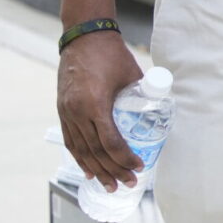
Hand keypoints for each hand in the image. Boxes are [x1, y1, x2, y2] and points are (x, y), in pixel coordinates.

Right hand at [57, 30, 145, 189]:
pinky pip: (70, 140)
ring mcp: (67, 112)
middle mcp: (78, 112)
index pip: (110, 141)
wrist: (83, 37)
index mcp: (96, 103)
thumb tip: (160, 111)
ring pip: (81, 150)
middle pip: (96, 151)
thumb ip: (142, 94)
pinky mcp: (62, 110)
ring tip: (109, 185)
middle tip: (128, 183)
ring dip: (96, 170)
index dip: (124, 158)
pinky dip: (79, 157)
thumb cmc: (110, 53)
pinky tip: (88, 170)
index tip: (138, 167)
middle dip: (113, 170)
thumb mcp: (132, 74)